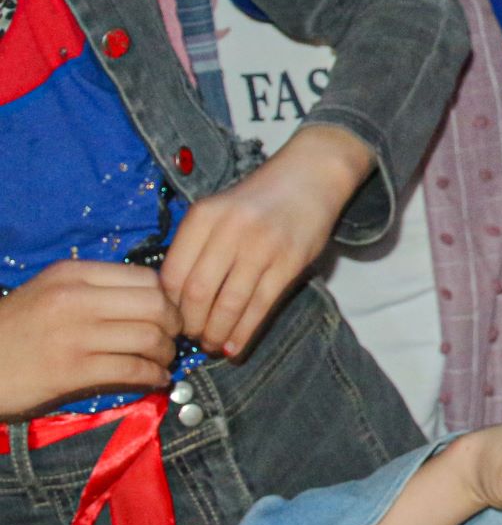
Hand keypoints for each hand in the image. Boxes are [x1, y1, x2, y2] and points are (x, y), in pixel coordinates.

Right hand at [0, 262, 180, 417]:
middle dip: (174, 324)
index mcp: (73, 274)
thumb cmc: (15, 329)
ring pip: (149, 337)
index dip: (167, 297)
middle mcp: (76, 299)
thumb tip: (153, 299)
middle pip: (156, 305)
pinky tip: (153, 379)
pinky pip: (132, 369)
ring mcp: (74, 335)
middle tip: (172, 338)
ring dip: (165, 353)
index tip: (168, 314)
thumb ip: (96, 290)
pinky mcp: (71, 371)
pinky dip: (152, 376)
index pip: (146, 277)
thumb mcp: (50, 292)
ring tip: (162, 360)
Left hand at [161, 123, 371, 356]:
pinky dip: (244, 333)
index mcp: (204, 216)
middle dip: (191, 325)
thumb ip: (196, 246)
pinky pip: (260, 306)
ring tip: (213, 344)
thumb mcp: (217, 211)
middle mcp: (230, 229)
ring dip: (217, 333)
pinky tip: (235, 347)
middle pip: (198, 292)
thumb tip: (176, 301)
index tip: (172, 320)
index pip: (172, 274)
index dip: (168, 306)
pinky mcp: (290, 262)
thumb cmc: (258, 200)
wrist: (310, 178)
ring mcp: (263, 246)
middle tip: (192, 337)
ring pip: (229, 304)